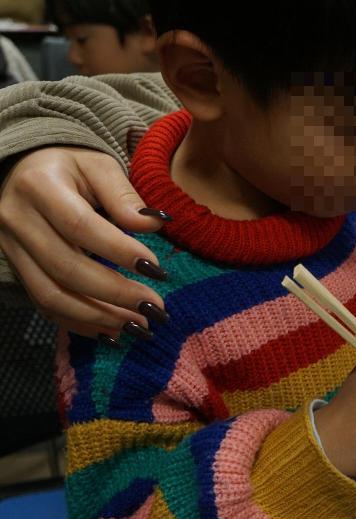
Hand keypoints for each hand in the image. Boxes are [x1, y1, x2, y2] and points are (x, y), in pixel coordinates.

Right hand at [0, 147, 169, 339]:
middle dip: (115, 294)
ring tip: (138, 326)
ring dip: (98, 317)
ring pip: (50, 294)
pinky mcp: (15, 269)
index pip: (80, 226)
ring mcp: (11, 248)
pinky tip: (112, 332)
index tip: (156, 269)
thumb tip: (155, 225)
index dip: (119, 251)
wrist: (22, 170)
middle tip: (155, 308)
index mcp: (40, 187)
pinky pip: (42, 304)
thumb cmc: (69, 167)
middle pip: (66, 268)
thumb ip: (125, 195)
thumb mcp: (99, 166)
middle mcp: (17, 220)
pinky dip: (78, 323)